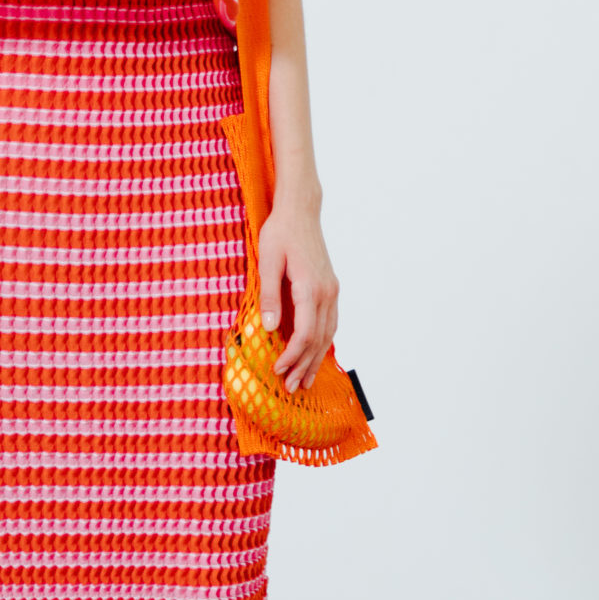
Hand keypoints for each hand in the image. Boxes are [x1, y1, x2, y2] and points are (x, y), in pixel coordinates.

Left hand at [256, 198, 339, 392]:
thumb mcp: (267, 261)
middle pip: (318, 339)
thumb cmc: (280, 233)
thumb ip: (269, 295)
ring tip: (304, 381)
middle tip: (291, 387)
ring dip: (315, 359)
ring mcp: (331, 291)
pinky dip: (323, 343)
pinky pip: (330, 322)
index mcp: (310, 288)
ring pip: (328, 333)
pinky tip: (315, 354)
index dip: (292, 356)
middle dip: (304, 365)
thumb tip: (270, 327)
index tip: (278, 370)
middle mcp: (327, 293)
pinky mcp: (330, 288)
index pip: (304, 333)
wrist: (300, 212)